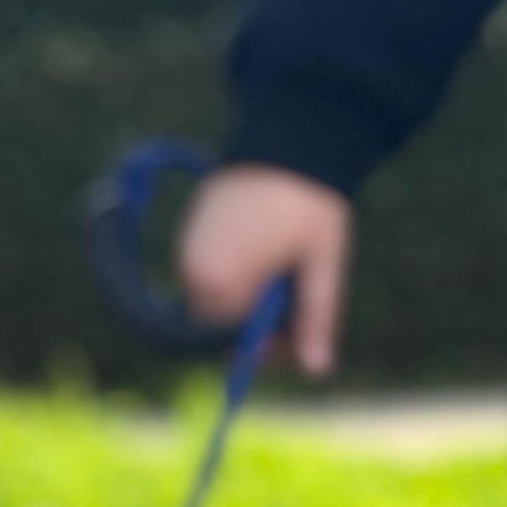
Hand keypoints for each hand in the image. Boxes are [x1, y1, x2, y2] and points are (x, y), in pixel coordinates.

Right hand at [178, 163, 353, 376]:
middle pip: (216, 329)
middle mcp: (191, 274)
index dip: (266, 347)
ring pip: (212, 304)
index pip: (232, 346)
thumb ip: (317, 321)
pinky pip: (207, 278)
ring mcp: (185, 253)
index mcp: (221, 285)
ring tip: (281, 269)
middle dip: (254, 325)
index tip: (296, 332)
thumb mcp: (322, 265)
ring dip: (244, 301)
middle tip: (294, 299)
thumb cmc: (310, 202)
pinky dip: (233, 278)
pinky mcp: (188, 235)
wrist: (289, 134)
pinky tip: (262, 253)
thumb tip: (318, 372)